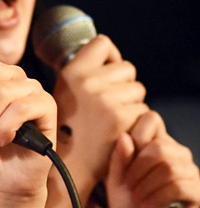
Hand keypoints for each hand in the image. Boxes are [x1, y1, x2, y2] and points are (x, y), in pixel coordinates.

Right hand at [53, 35, 148, 188]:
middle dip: (123, 83)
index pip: (102, 43)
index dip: (109, 56)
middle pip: (127, 67)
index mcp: (71, 72)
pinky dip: (135, 120)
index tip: (106, 70)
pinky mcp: (122, 117)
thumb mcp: (64, 91)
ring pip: (138, 89)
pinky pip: (143, 109)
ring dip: (131, 102)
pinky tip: (118, 130)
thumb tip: (107, 56)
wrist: (70, 163)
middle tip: (108, 103)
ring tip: (111, 118)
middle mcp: (88, 82)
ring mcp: (106, 99)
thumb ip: (84, 72)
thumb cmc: (69, 127)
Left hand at [106, 111, 199, 207]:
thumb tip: (126, 137)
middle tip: (128, 185)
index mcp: (156, 142)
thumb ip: (119, 157)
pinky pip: (179, 186)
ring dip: (146, 185)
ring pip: (169, 166)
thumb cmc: (126, 200)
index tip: (124, 161)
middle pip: (160, 146)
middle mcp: (177, 152)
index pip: (151, 119)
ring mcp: (189, 171)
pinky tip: (147, 205)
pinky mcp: (196, 191)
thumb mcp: (115, 177)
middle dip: (138, 167)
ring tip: (136, 198)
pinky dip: (157, 197)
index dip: (135, 136)